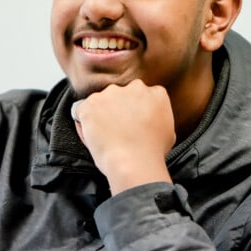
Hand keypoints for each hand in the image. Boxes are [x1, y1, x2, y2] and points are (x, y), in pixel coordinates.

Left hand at [71, 80, 174, 194]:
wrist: (133, 162)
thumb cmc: (151, 153)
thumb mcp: (168, 131)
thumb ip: (159, 117)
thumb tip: (152, 118)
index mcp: (155, 93)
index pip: (143, 95)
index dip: (137, 109)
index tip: (134, 122)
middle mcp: (134, 87)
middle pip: (122, 94)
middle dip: (119, 108)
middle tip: (119, 129)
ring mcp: (111, 94)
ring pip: (101, 101)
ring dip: (101, 113)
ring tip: (106, 136)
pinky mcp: (91, 103)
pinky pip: (82, 109)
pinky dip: (84, 121)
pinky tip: (93, 136)